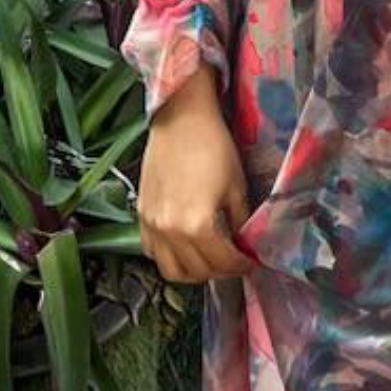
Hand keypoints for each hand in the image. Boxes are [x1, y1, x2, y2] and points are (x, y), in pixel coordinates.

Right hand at [136, 60, 252, 284]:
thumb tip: (243, 243)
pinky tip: (184, 245)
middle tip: (233, 260)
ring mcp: (152, 224)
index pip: (222, 263)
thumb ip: (239, 222)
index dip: (240, 265)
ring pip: (171, 270)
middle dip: (220, 270)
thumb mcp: (237, 187)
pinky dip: (169, 257)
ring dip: (193, 271)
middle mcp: (170, 230)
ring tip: (208, 259)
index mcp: (197, 225)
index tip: (249, 261)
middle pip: (198, 271)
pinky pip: (152, 252)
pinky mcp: (141, 214)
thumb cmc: (213, 146)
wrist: (181, 119)